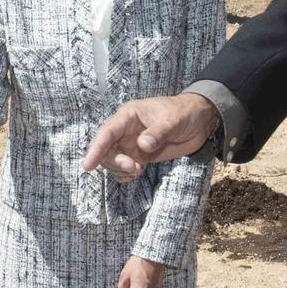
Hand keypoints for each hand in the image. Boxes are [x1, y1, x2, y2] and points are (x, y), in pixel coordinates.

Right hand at [83, 93, 219, 179]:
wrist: (199, 120)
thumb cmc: (184, 113)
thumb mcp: (173, 120)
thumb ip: (157, 132)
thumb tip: (142, 145)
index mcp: (128, 115)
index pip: (107, 132)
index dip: (96, 149)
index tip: (88, 166)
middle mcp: (124, 130)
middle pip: (106, 149)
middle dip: (115, 162)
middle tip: (135, 169)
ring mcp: (130, 143)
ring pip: (112, 160)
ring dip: (121, 170)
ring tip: (139, 171)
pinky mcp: (138, 155)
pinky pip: (123, 167)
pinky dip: (124, 174)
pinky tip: (135, 175)